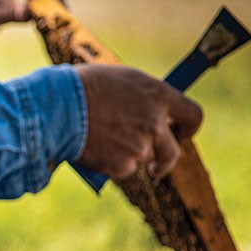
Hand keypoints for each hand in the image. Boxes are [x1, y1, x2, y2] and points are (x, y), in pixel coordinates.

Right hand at [75, 64, 203, 179]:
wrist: (57, 107)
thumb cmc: (81, 86)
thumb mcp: (119, 81)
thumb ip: (141, 98)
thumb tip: (147, 111)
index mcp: (158, 95)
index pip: (193, 115)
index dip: (188, 128)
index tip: (181, 133)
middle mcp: (155, 122)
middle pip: (172, 151)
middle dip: (164, 160)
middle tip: (155, 165)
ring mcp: (141, 146)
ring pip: (141, 159)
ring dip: (126, 155)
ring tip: (100, 139)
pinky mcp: (123, 165)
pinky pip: (121, 169)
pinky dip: (109, 163)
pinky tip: (92, 147)